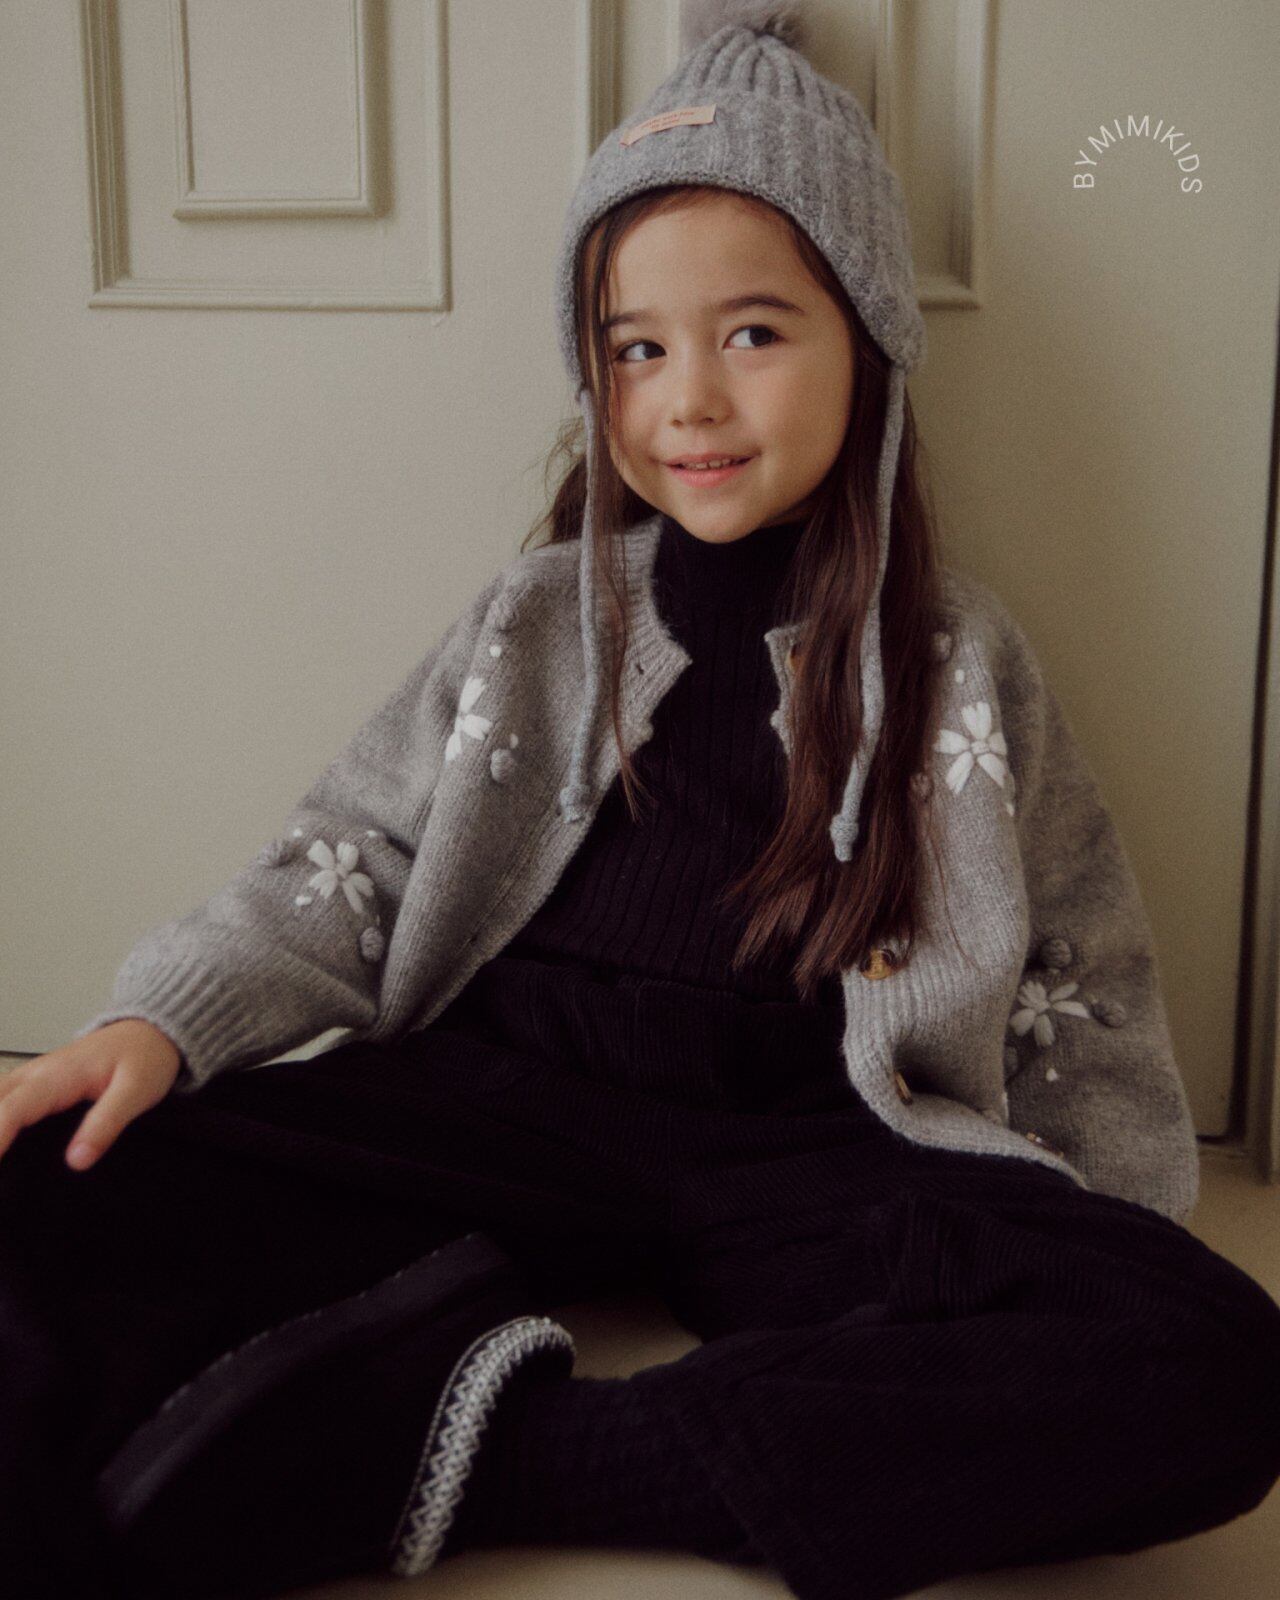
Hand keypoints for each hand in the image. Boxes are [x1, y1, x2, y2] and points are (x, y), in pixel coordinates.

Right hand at [0, 1019, 181, 1170]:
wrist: (151, 1032)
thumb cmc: (145, 1058)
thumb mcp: (137, 1091)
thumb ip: (106, 1124)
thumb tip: (77, 1160)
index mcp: (58, 1076)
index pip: (13, 1109)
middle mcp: (37, 1073)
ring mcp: (33, 1076)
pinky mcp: (36, 1082)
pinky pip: (1, 1099)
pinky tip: (0, 1141)